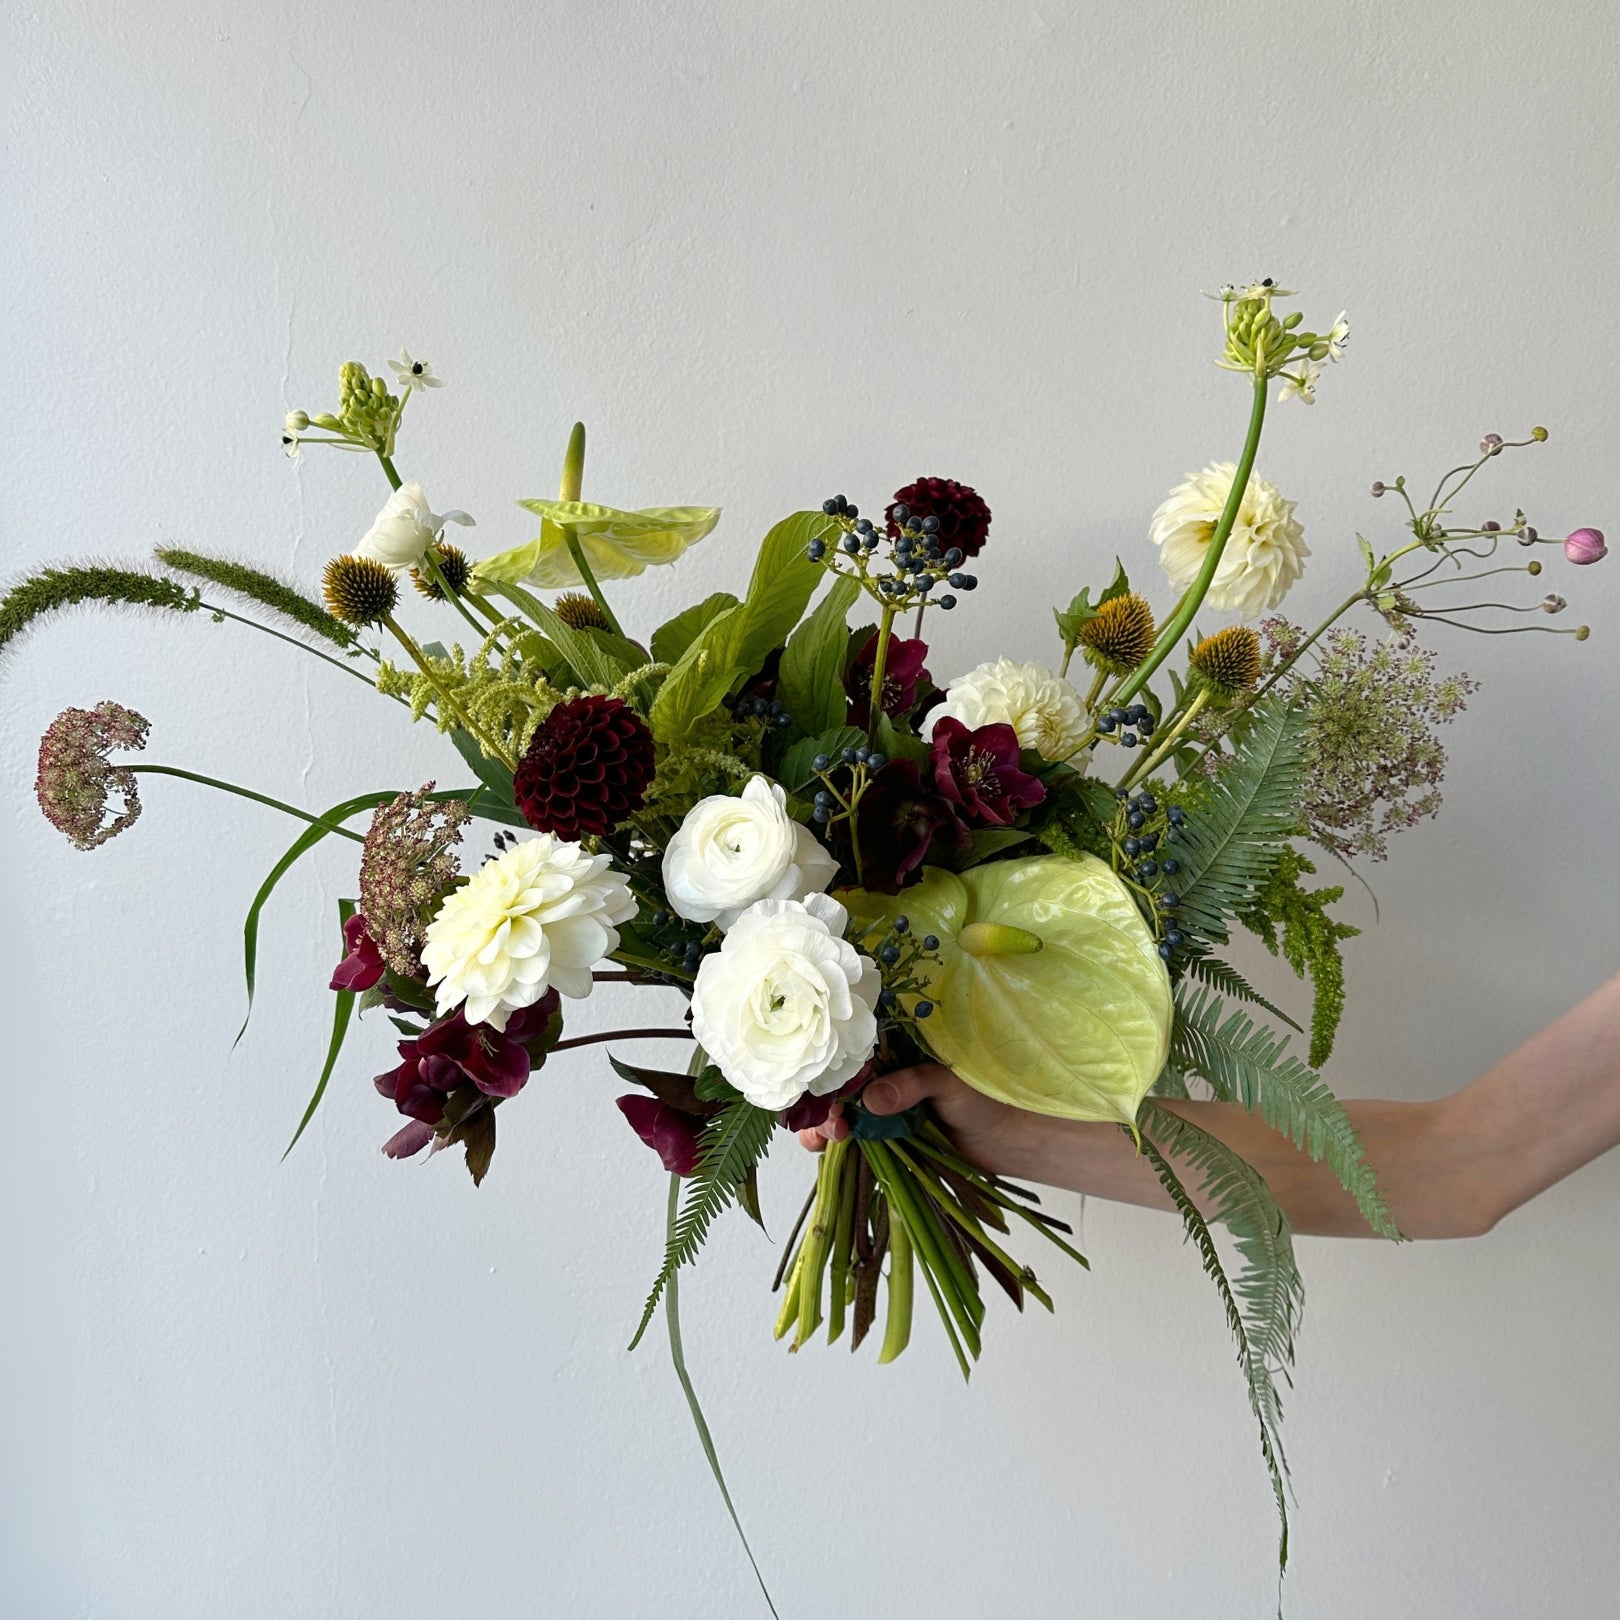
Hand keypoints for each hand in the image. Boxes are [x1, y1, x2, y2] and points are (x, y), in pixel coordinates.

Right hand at [797, 1062, 1042, 1180]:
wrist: (1005, 1140)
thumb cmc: (983, 1099)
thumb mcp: (948, 1082)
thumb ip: (912, 1085)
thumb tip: (871, 1099)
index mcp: (895, 1051)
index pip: (850, 1056)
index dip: (832, 1073)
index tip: (827, 1095)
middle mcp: (881, 1076)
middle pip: (836, 1087)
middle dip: (824, 1105)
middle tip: (835, 1127)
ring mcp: (879, 1108)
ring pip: (837, 1113)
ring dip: (823, 1126)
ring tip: (828, 1140)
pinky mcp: (882, 1137)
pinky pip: (851, 1138)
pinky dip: (833, 1145)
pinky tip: (825, 1151)